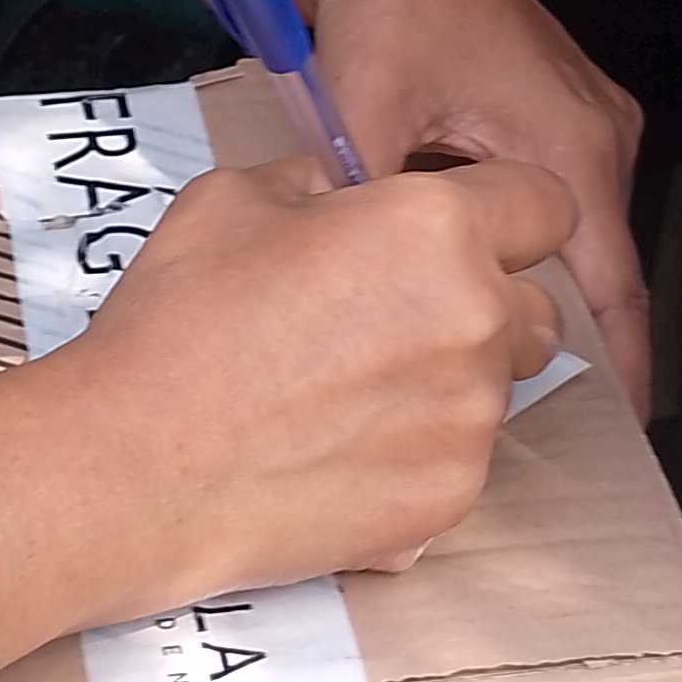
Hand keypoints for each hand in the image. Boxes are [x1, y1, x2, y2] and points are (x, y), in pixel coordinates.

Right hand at [0, 153, 571, 677]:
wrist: (136, 469)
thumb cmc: (177, 324)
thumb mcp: (230, 201)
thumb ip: (313, 184)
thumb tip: (337, 192)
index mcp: (435, 229)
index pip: (546, 205)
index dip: (505, 213)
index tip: (466, 232)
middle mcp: (477, 320)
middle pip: (535, 306)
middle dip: (484, 304)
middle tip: (394, 320)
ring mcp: (472, 419)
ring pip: (497, 388)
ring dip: (449, 381)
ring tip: (350, 394)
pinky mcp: (450, 498)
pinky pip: (461, 459)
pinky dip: (418, 452)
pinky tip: (338, 452)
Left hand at [184, 0, 650, 416]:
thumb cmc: (388, 5)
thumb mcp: (364, 109)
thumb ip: (366, 203)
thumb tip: (347, 287)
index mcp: (573, 144)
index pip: (615, 288)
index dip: (620, 368)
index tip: (626, 436)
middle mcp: (601, 135)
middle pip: (602, 270)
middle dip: (574, 340)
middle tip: (531, 416)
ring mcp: (587, 120)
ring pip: (578, 237)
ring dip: (547, 291)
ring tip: (509, 369)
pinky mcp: (559, 112)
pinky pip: (561, 202)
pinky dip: (531, 246)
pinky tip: (490, 288)